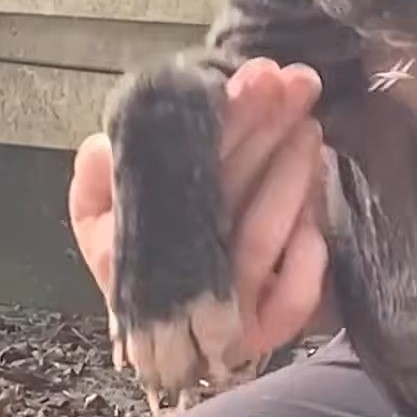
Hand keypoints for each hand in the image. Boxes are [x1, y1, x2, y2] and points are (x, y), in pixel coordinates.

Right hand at [68, 58, 330, 355]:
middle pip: (228, 193)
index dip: (222, 118)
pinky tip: (318, 209)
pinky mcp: (269, 333)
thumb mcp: (102, 218)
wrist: (176, 343)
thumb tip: (102, 147)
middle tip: (297, 82)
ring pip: (263, 236)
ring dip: (292, 174)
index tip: (258, 74)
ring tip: (309, 124)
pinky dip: (309, 249)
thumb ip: (98, 180)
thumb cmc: (148, 260)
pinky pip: (295, 293)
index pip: (179, 170)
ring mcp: (228, 310)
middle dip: (266, 129)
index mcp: (131, 244)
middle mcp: (181, 279)